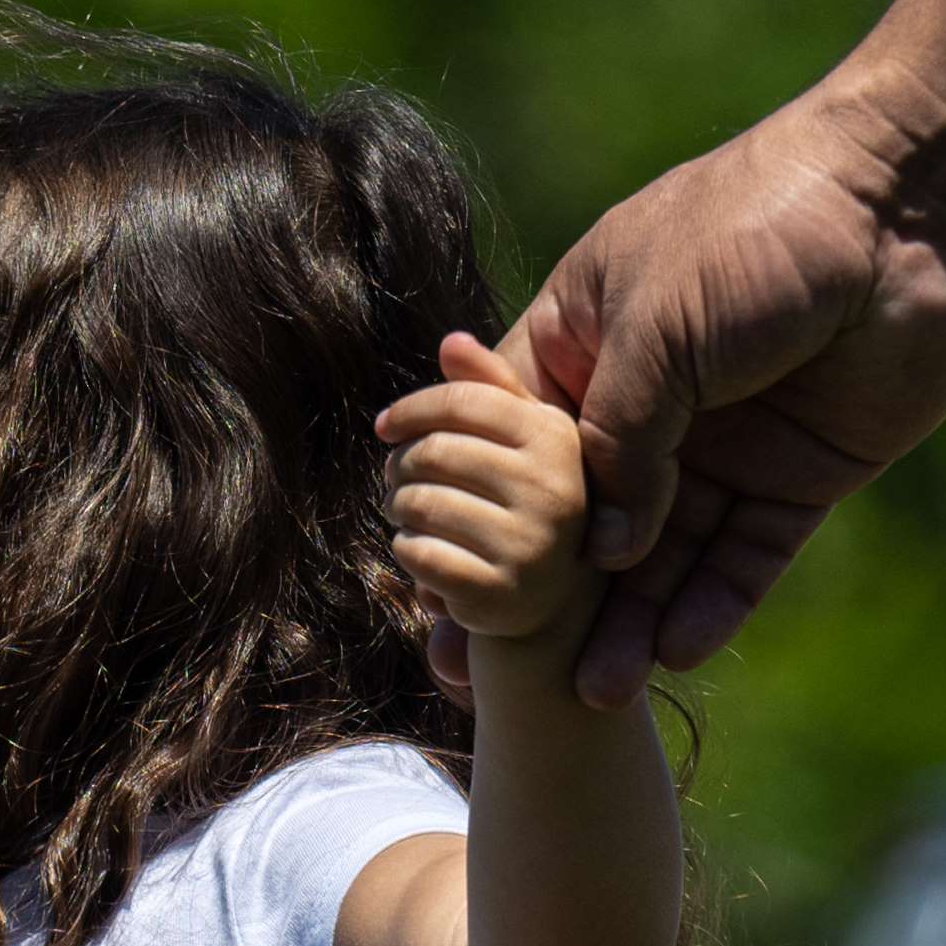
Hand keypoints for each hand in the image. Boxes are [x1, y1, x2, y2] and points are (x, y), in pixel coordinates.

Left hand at [378, 332, 613, 660]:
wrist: (548, 605)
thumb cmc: (526, 506)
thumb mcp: (522, 442)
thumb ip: (491, 389)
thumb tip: (452, 341)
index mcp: (559, 439)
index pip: (464, 400)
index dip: (412, 409)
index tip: (386, 426)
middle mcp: (555, 489)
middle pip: (434, 451)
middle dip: (400, 465)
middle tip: (395, 480)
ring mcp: (531, 544)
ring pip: (418, 502)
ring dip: (398, 508)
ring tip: (409, 514)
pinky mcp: (498, 592)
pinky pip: (416, 553)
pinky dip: (405, 549)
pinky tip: (419, 551)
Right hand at [512, 79, 945, 706]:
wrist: (909, 205)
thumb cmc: (754, 235)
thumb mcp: (652, 332)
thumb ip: (617, 445)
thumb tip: (604, 550)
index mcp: (586, 347)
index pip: (509, 451)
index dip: (473, 525)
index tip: (437, 598)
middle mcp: (647, 404)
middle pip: (580, 524)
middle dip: (545, 603)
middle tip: (503, 683)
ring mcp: (723, 446)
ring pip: (662, 556)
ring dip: (630, 622)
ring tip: (598, 691)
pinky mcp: (797, 477)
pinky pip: (745, 557)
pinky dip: (713, 605)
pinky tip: (678, 653)